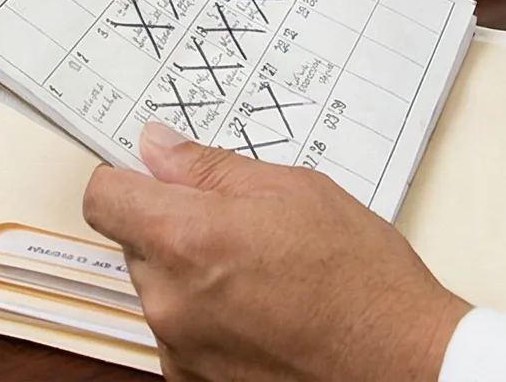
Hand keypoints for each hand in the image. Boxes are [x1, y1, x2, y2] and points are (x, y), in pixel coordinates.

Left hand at [84, 121, 468, 381]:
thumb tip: (156, 148)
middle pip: (134, 244)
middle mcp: (169, 300)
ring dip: (192, 276)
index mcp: (186, 240)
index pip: (102, 197)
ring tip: (262, 275)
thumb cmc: (362, 278)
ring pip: (160, 290)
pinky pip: (180, 334)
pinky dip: (209, 320)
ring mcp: (179, 348)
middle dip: (173, 228)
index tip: (155, 177)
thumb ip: (209, 169)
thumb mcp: (294, 190)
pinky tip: (262, 314)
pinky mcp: (195, 381)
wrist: (403, 362)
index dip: (126, 179)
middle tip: (239, 227)